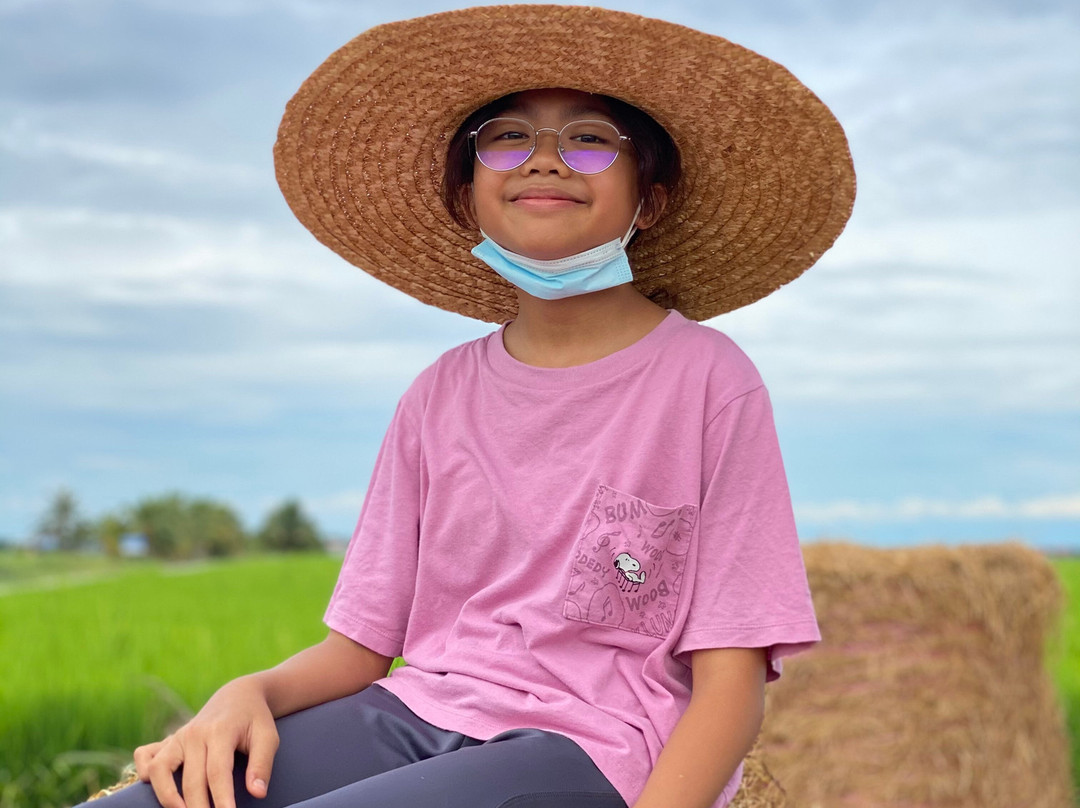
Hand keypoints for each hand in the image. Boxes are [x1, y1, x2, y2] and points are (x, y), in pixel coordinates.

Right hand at [133, 675, 278, 807]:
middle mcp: (194, 734)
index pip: (218, 772)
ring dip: (168, 797)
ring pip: (159, 769)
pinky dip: (143, 772)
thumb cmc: (255, 720)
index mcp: (220, 731)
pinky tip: (157, 789)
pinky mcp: (167, 740)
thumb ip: (262, 765)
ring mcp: (177, 736)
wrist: (238, 696)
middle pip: (191, 780)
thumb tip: (257, 793)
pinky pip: (144, 756)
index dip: (222, 799)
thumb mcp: (268, 737)